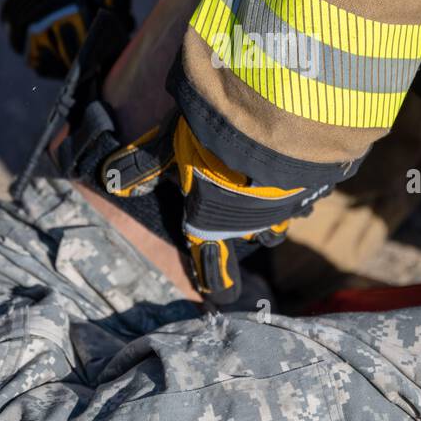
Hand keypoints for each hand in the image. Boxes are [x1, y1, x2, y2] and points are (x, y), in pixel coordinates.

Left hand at [101, 115, 330, 303]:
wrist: (277, 120)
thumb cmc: (215, 140)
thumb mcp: (170, 145)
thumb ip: (143, 164)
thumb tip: (107, 178)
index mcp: (212, 223)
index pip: (211, 265)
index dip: (214, 283)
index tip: (221, 299)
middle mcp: (251, 225)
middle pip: (252, 241)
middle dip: (247, 235)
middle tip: (244, 230)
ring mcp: (286, 207)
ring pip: (281, 222)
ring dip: (273, 215)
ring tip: (270, 202)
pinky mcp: (313, 185)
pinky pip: (306, 196)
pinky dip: (301, 189)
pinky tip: (300, 175)